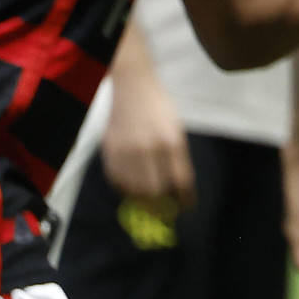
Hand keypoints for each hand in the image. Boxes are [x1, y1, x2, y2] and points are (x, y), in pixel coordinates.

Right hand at [101, 64, 195, 210]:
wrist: (132, 89)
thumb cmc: (159, 108)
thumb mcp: (177, 130)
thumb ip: (177, 157)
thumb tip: (177, 186)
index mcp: (171, 142)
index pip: (181, 180)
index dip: (185, 198)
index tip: (187, 207)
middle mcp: (149, 150)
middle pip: (156, 190)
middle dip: (162, 204)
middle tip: (165, 209)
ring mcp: (127, 152)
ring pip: (135, 190)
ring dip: (143, 201)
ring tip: (149, 203)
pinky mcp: (110, 153)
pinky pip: (117, 182)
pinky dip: (125, 191)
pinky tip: (132, 190)